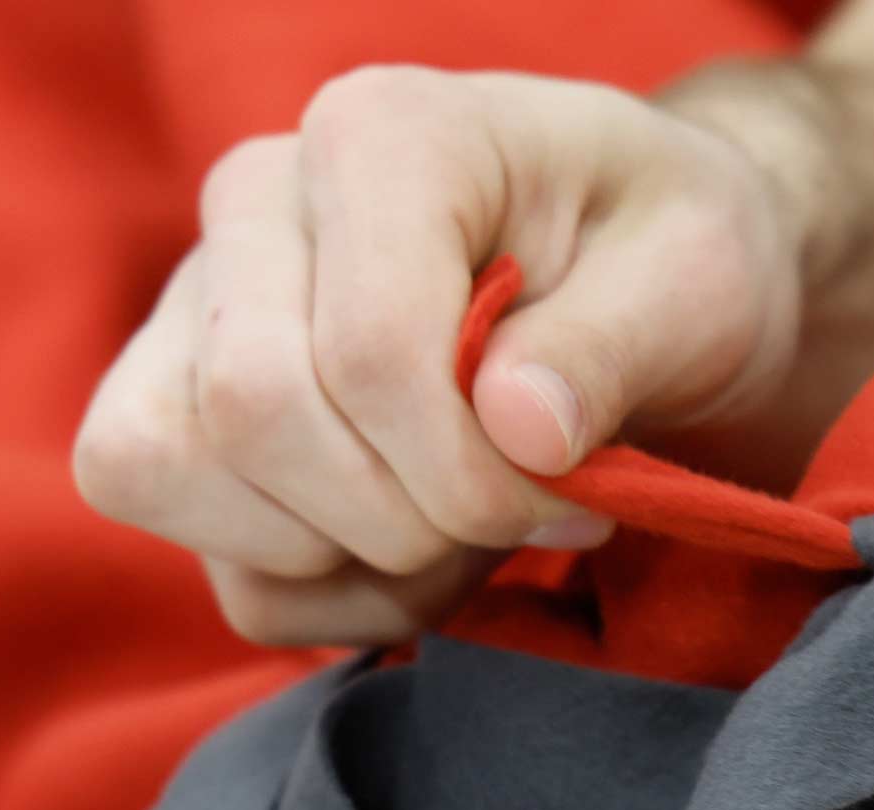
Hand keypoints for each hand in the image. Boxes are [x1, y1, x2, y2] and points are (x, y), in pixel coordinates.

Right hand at [73, 66, 815, 644]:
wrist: (655, 289)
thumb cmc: (673, 260)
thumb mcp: (693, 279)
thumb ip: (609, 345)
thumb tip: (515, 429)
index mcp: (377, 141)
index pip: (364, 352)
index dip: (472, 469)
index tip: (578, 490)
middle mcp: (256, 210)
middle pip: (254, 416)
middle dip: (415, 516)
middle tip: (528, 509)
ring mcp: (198, 315)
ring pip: (180, 481)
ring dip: (365, 557)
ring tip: (476, 523)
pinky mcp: (188, 425)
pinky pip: (225, 573)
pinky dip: (342, 605)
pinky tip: (434, 553)